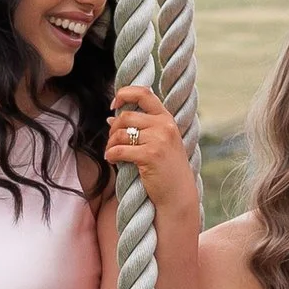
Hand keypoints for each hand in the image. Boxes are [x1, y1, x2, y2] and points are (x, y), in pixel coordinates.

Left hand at [106, 81, 198, 214]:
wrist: (178, 195)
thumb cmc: (166, 170)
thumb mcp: (158, 143)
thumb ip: (139, 128)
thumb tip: (111, 117)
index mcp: (167, 119)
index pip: (144, 93)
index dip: (125, 93)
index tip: (115, 104)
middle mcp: (165, 126)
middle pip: (126, 116)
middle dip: (113, 129)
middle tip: (112, 142)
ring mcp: (159, 140)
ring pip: (120, 133)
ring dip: (110, 144)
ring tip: (111, 153)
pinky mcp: (150, 155)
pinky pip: (119, 150)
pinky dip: (111, 155)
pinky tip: (112, 160)